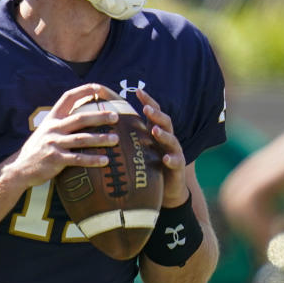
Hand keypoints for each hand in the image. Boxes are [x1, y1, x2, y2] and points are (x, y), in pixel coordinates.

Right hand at [8, 83, 121, 188]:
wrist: (19, 168)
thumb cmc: (39, 149)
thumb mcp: (47, 131)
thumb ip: (62, 123)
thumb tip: (85, 117)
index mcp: (52, 118)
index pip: (68, 98)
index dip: (83, 91)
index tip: (99, 88)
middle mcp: (53, 128)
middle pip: (80, 118)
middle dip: (99, 116)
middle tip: (116, 117)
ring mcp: (54, 143)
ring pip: (81, 139)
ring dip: (100, 139)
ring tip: (116, 139)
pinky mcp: (55, 159)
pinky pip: (77, 159)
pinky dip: (92, 159)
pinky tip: (105, 161)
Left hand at [136, 88, 186, 207]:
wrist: (166, 191)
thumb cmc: (149, 166)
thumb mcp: (139, 149)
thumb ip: (128, 136)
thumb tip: (105, 123)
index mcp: (156, 132)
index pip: (154, 113)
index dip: (148, 101)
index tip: (139, 91)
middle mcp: (167, 139)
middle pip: (165, 122)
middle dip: (156, 114)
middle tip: (146, 108)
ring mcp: (174, 152)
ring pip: (172, 140)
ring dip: (163, 134)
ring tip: (155, 130)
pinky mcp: (178, 167)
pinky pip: (176, 161)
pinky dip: (171, 159)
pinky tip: (165, 159)